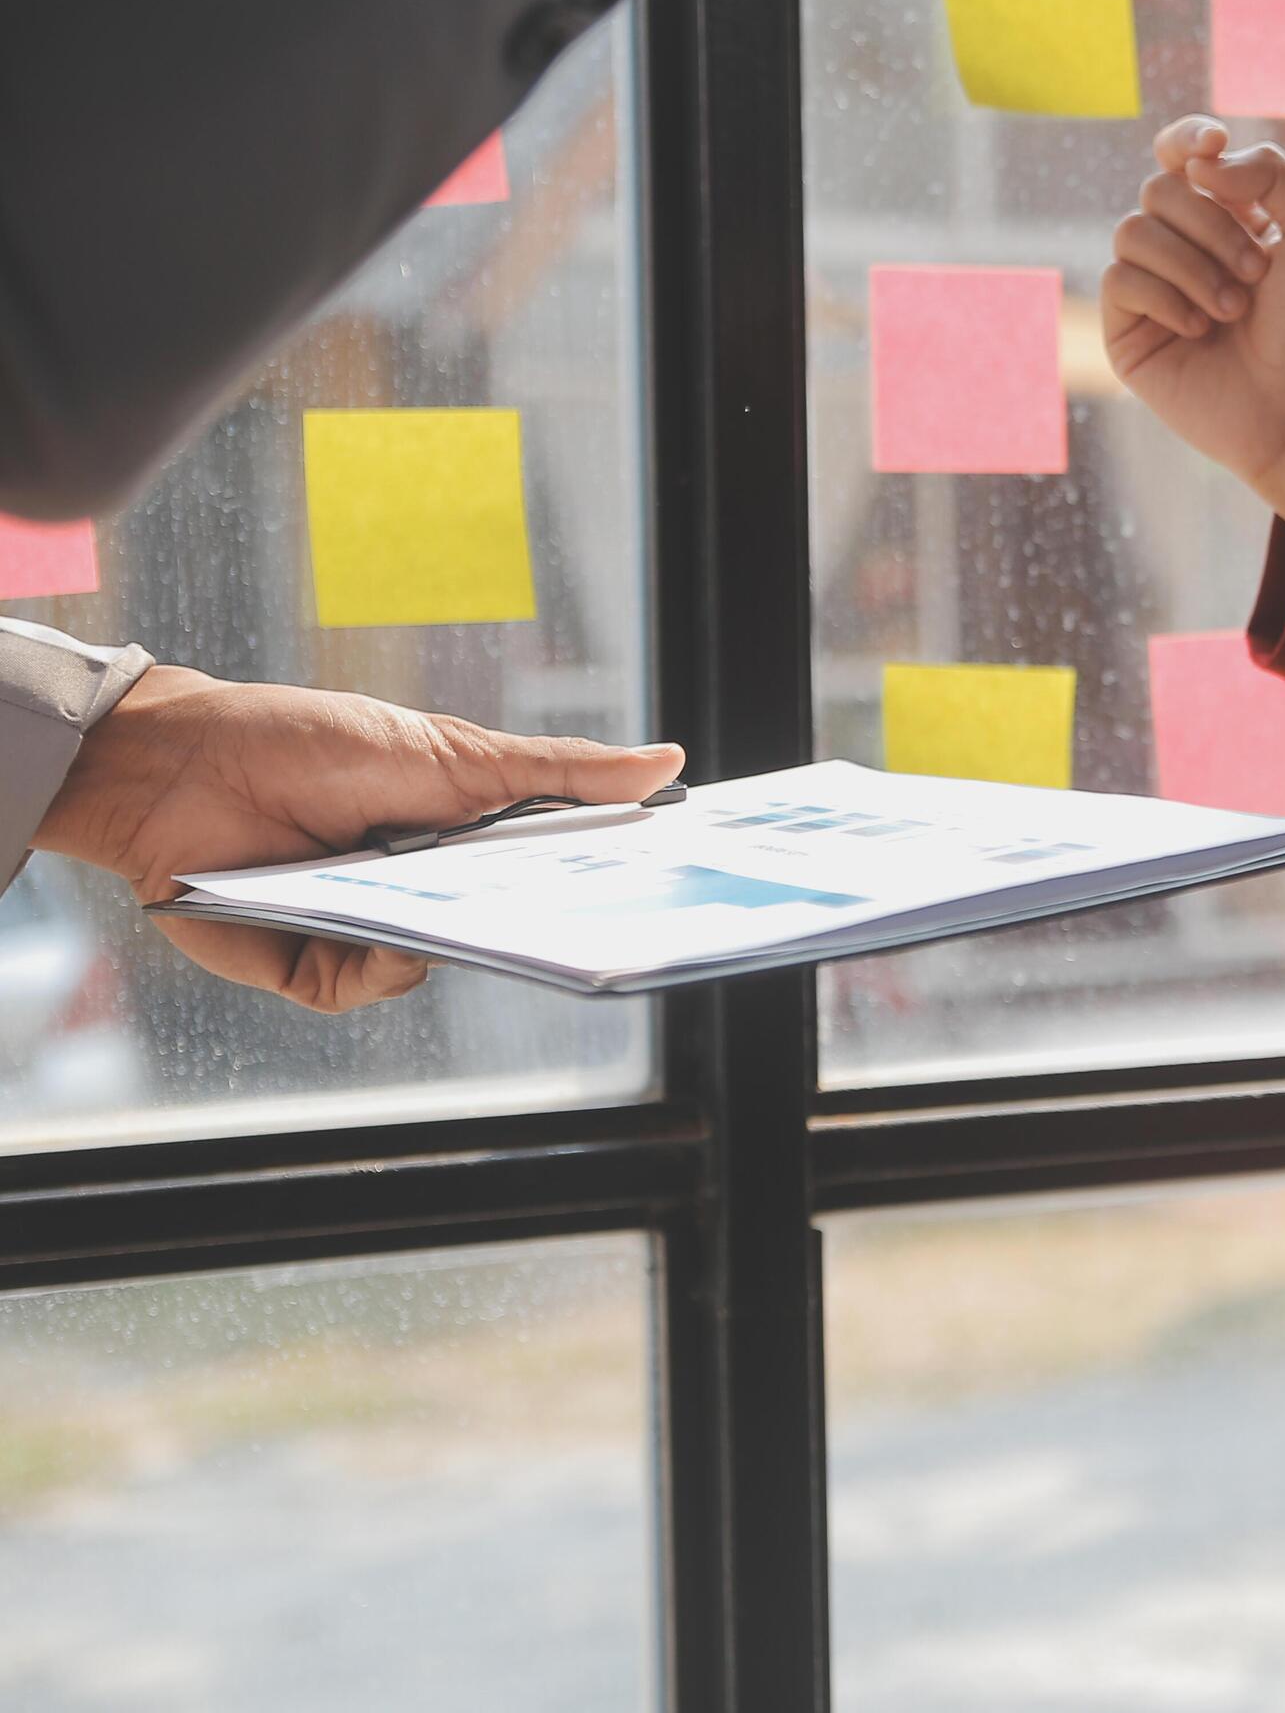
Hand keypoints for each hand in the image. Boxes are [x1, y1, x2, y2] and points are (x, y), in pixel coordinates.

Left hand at [35, 666, 683, 1012]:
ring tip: (444, 891)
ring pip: (446, 960)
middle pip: (508, 925)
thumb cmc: (309, 740)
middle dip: (547, 921)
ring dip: (453, 928)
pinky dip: (384, 957)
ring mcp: (372, 929)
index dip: (603, 876)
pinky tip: (376, 922)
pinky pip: (375, 984)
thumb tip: (666, 766)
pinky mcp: (317, 967)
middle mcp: (426, 890)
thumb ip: (558, 771)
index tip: (662, 873)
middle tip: (590, 911)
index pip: (553, 867)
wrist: (177, 766)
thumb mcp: (452, 752)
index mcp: (467, 835)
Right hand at [1101, 116, 1284, 549]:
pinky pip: (1118, 278)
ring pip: (1132, 228)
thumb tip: (1202, 161)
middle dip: (1212, 225)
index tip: (1214, 143)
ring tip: (1233, 311)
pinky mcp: (1127, 329)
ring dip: (1192, 265)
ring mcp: (1154, 287)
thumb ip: (1272, 173)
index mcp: (1233, 215)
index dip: (1188, 137)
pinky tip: (1199, 329)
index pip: (1184, 153)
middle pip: (1160, 187)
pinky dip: (1164, 296)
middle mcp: (1188, 245)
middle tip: (1256, 275)